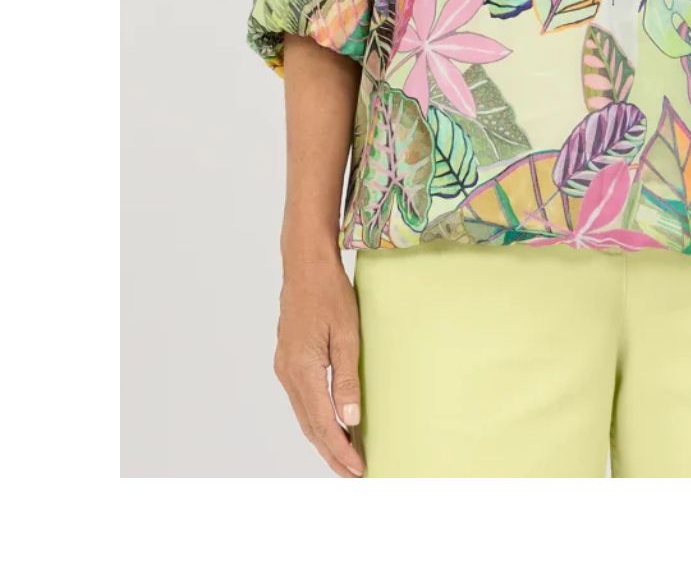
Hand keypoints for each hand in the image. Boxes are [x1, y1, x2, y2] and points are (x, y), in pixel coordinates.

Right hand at [274, 254, 365, 476]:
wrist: (304, 265)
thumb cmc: (330, 293)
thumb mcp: (347, 333)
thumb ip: (347, 377)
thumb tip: (349, 419)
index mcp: (302, 369)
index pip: (322, 423)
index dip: (340, 450)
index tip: (358, 469)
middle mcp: (288, 373)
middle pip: (310, 426)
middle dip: (332, 453)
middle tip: (353, 474)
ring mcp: (284, 367)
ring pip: (304, 415)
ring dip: (323, 438)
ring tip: (345, 457)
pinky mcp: (287, 360)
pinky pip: (302, 400)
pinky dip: (316, 419)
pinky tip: (331, 424)